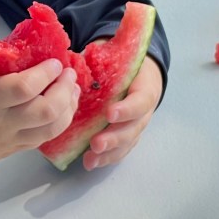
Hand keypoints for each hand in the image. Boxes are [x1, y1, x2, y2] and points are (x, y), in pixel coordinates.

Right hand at [0, 58, 78, 171]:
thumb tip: (27, 54)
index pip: (25, 87)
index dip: (45, 73)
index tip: (55, 62)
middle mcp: (2, 121)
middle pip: (45, 111)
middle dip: (64, 90)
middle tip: (68, 74)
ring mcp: (10, 139)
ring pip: (51, 129)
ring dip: (68, 108)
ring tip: (71, 90)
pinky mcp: (15, 150)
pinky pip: (44, 139)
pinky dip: (59, 122)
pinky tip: (63, 108)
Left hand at [81, 56, 162, 170]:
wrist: (141, 74)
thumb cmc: (124, 63)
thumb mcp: (117, 55)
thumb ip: (101, 56)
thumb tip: (75, 58)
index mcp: (144, 87)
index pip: (140, 101)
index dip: (127, 109)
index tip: (110, 113)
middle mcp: (144, 111)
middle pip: (133, 128)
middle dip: (115, 138)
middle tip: (96, 143)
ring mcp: (137, 126)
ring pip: (127, 143)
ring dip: (109, 153)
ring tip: (90, 160)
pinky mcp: (128, 136)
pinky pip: (120, 150)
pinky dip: (106, 158)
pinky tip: (91, 163)